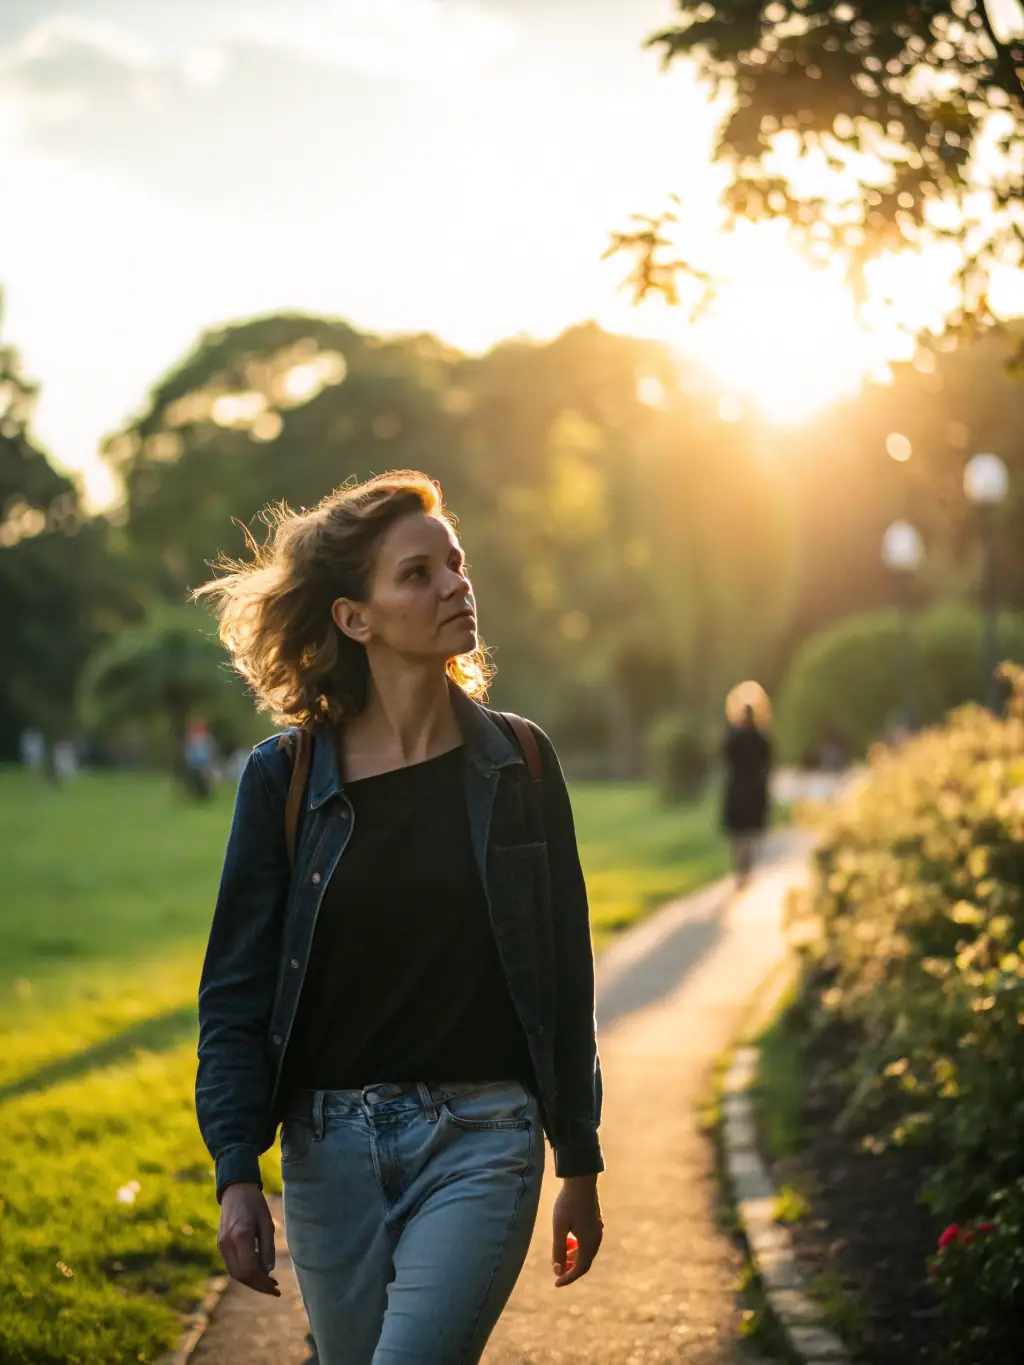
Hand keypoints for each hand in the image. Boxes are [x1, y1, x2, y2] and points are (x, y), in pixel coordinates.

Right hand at [218, 1182, 279, 1296]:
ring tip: (269, 1281)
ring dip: (251, 1280)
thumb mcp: (267, 1222)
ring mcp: (221, 1244)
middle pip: (240, 1275)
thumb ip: (267, 1247)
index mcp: (240, 1236)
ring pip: (235, 1272)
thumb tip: (269, 1271)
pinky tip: (258, 1270)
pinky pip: (232, 1264)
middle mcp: (227, 1243)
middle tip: (274, 1288)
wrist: (235, 1189)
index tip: (276, 1288)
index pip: (248, 1269)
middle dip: (257, 1285)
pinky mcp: (220, 1244)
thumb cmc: (255, 1203)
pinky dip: (244, 1271)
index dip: (262, 1282)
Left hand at [551, 1174, 602, 1287]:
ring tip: (562, 1258)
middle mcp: (596, 1239)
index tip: (556, 1283)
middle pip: (585, 1262)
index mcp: (589, 1243)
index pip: (579, 1269)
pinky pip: (589, 1242)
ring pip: (587, 1252)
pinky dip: (579, 1248)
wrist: (581, 1180)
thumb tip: (557, 1270)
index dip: (568, 1278)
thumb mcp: (559, 1227)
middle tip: (558, 1273)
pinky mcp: (596, 1222)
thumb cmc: (567, 1203)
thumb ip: (558, 1249)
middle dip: (572, 1270)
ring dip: (575, 1258)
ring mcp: (598, 1230)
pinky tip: (569, 1241)